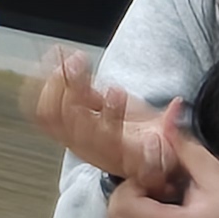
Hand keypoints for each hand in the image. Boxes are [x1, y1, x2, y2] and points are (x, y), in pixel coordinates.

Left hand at [32, 49, 183, 200]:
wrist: (132, 159)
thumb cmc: (148, 148)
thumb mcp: (168, 144)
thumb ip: (171, 128)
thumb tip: (177, 105)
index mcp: (115, 151)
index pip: (105, 137)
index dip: (109, 113)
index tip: (118, 91)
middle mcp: (89, 146)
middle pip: (69, 121)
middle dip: (72, 88)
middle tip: (82, 63)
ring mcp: (72, 135)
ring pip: (51, 112)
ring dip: (56, 81)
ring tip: (72, 58)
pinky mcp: (62, 124)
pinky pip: (41, 107)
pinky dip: (42, 81)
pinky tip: (54, 58)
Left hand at [108, 113, 218, 217]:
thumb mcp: (218, 175)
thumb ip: (186, 147)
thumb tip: (166, 117)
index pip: (123, 203)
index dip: (133, 183)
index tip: (160, 176)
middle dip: (128, 195)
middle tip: (158, 186)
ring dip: (136, 209)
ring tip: (166, 199)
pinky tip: (171, 213)